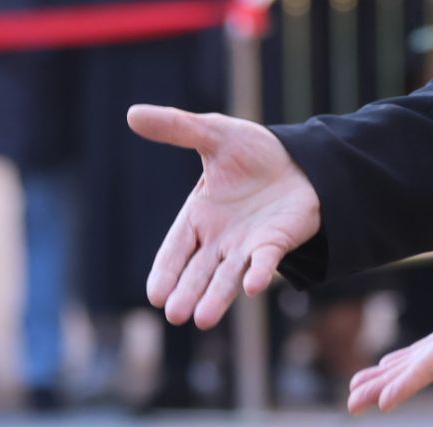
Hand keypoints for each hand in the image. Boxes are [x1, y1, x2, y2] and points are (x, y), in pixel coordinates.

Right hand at [127, 104, 320, 328]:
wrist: (301, 159)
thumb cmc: (253, 153)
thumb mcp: (213, 133)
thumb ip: (176, 128)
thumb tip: (131, 113)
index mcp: (198, 216)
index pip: (175, 249)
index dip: (165, 271)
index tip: (155, 295)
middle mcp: (220, 238)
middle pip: (198, 271)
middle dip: (187, 292)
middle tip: (175, 315)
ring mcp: (248, 244)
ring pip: (228, 276)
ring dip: (217, 298)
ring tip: (203, 319)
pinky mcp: (276, 243)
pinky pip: (265, 261)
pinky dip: (258, 273)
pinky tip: (251, 287)